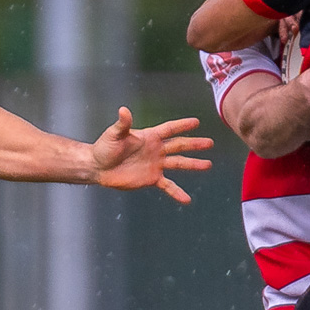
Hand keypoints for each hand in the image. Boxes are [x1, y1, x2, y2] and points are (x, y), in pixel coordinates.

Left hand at [91, 107, 213, 203]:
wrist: (99, 168)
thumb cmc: (104, 148)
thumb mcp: (114, 135)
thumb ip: (122, 124)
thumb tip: (123, 110)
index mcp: (149, 137)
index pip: (169, 129)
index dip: (182, 125)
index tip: (196, 122)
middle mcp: (156, 150)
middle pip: (179, 146)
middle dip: (194, 144)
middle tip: (210, 143)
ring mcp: (155, 164)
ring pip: (178, 164)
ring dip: (193, 164)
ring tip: (208, 165)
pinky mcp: (151, 179)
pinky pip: (168, 186)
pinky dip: (177, 192)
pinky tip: (187, 199)